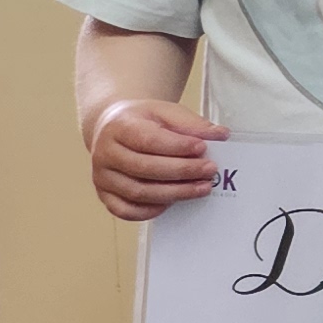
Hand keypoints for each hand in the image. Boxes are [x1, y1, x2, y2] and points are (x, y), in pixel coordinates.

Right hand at [88, 97, 223, 219]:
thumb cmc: (143, 121)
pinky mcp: (104, 194)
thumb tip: (221, 135)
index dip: (177, 146)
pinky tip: (173, 202)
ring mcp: (102, 177)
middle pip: (144, 168)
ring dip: (174, 193)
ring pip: (138, 192)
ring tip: (202, 187)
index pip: (148, 140)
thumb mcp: (166, 112)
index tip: (202, 148)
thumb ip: (192, 124)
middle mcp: (105, 153)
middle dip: (182, 171)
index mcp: (119, 127)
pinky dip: (150, 211)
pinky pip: (125, 210)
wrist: (113, 127)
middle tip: (210, 170)